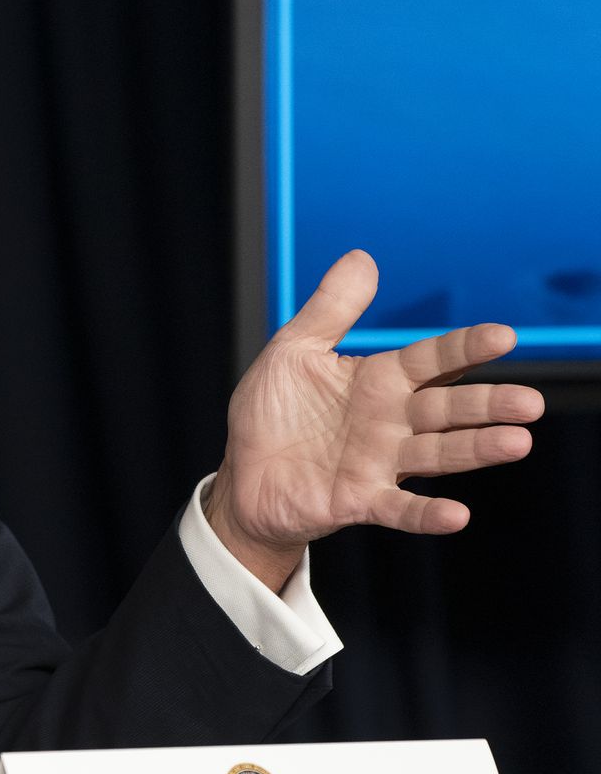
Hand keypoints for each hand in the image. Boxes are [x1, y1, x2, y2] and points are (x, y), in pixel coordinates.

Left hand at [210, 250, 543, 590]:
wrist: (242, 473)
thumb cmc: (272, 411)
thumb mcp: (294, 351)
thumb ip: (331, 309)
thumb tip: (363, 257)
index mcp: (377, 381)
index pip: (430, 360)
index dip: (464, 348)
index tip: (503, 336)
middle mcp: (388, 421)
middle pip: (447, 408)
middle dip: (487, 405)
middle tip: (530, 402)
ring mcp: (378, 462)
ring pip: (437, 454)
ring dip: (475, 449)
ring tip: (517, 443)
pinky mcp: (359, 500)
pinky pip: (399, 508)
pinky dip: (426, 514)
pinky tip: (457, 515)